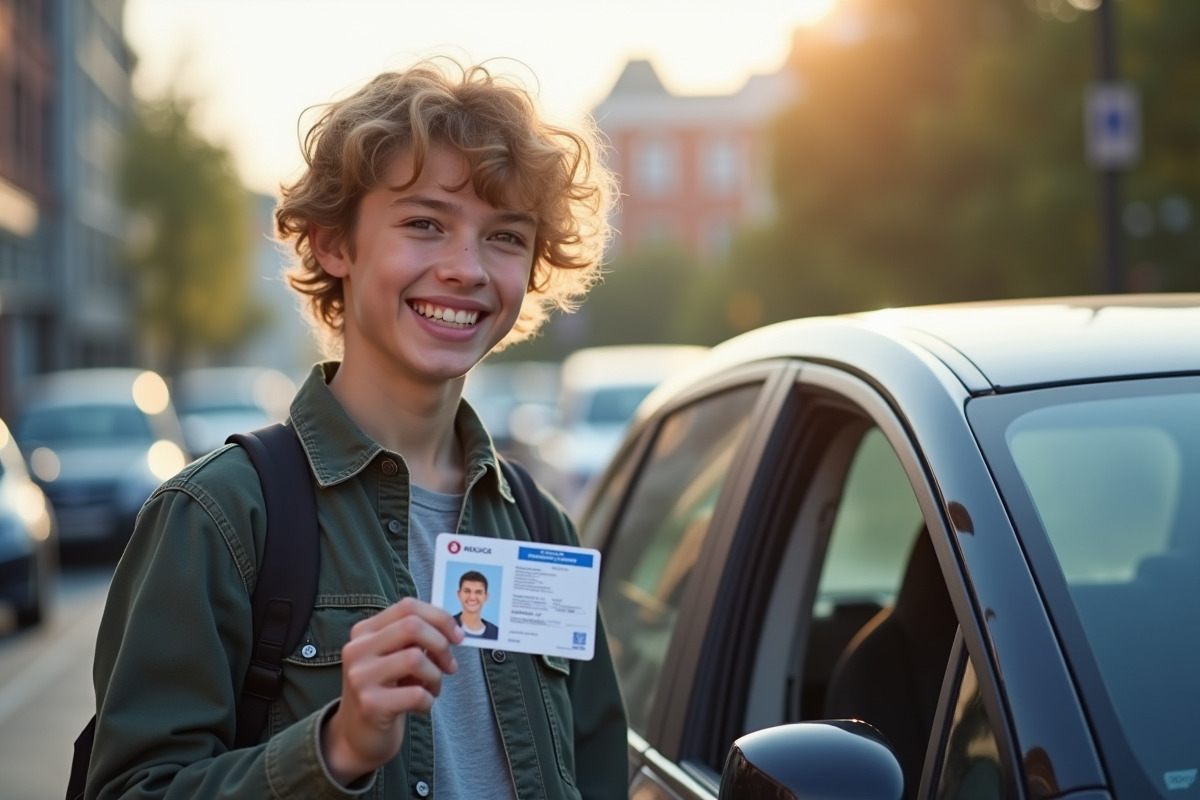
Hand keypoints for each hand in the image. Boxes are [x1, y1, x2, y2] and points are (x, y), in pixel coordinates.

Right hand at [321, 597, 463, 784]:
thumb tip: (453, 629)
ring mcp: (360, 677)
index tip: (457, 636)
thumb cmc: (385, 692)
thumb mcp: (393, 658)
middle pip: (412, 626)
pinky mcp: (370, 705)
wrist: (357, 737)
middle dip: (441, 644)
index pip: (407, 606)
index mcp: (364, 631)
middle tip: (449, 665)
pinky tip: (421, 707)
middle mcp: (357, 649)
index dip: (439, 617)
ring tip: (432, 689)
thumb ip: (414, 639)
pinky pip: (416, 694)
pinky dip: (429, 701)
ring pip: (415, 658)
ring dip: (435, 676)